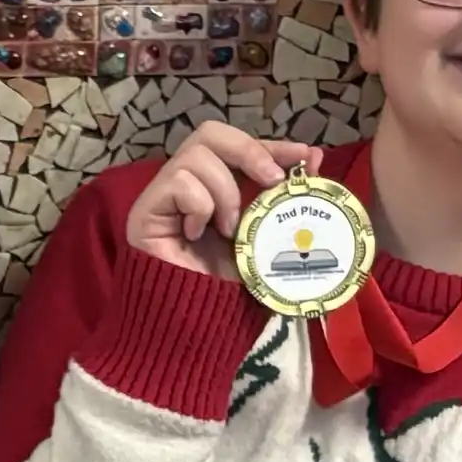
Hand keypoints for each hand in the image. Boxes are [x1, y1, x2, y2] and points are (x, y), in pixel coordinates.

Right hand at [119, 118, 308, 280]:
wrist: (193, 329)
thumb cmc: (226, 292)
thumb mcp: (266, 245)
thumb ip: (285, 208)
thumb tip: (316, 164)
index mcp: (215, 190)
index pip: (239, 148)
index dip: (271, 145)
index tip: (305, 155)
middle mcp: (186, 185)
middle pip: (211, 132)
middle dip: (249, 150)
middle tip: (272, 180)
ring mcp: (163, 195)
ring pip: (196, 155)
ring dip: (225, 191)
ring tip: (230, 229)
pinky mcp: (146, 210)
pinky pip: (178, 181)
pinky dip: (199, 205)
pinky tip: (197, 234)